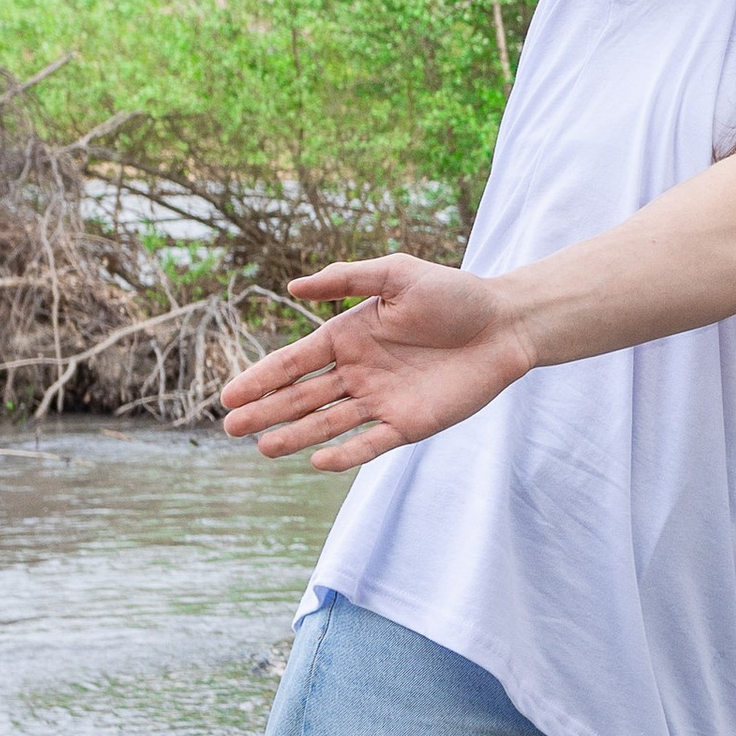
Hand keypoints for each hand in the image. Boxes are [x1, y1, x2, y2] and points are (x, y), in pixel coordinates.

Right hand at [219, 257, 532, 470]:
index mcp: (348, 336)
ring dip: (295, 436)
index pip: (294, 362)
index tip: (229, 396)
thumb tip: (293, 287)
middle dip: (266, 412)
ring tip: (262, 448)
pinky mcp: (409, 424)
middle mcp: (358, 372)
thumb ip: (346, 278)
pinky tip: (317, 460)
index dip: (261, 379)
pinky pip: (370, 443)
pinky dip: (345, 454)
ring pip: (328, 423)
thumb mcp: (397, 274)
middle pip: (302, 397)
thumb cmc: (454, 294)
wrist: (506, 324)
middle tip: (230, 428)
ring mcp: (381, 400)